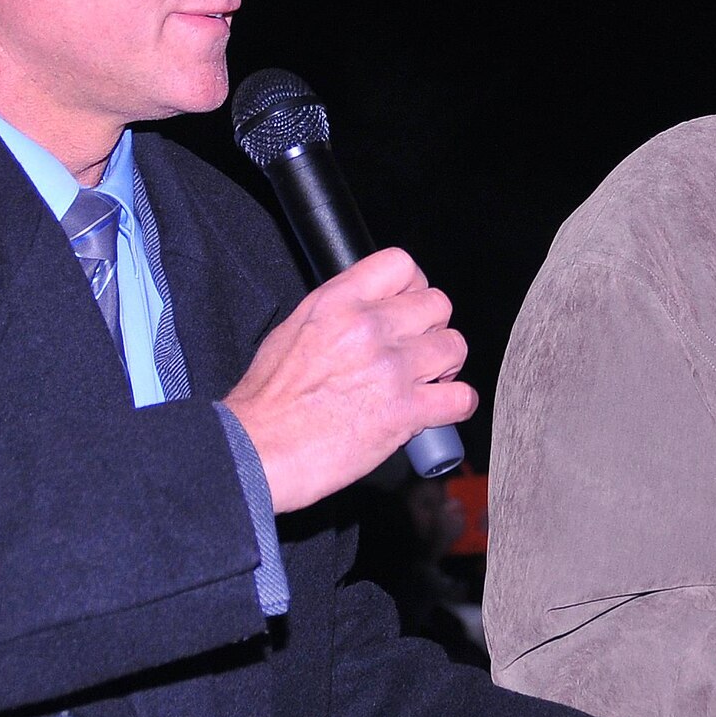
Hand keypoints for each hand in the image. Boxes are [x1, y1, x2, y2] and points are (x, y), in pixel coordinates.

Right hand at [222, 248, 474, 511]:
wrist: (254, 451)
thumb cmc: (265, 402)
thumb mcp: (292, 332)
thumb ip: (337, 314)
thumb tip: (369, 311)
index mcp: (337, 302)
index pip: (400, 265)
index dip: (413, 286)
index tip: (410, 306)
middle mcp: (369, 327)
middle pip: (437, 304)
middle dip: (431, 328)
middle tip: (416, 351)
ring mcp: (391, 368)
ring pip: (454, 347)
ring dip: (445, 366)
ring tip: (426, 381)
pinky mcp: (406, 411)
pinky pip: (461, 398)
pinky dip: (456, 405)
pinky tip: (439, 411)